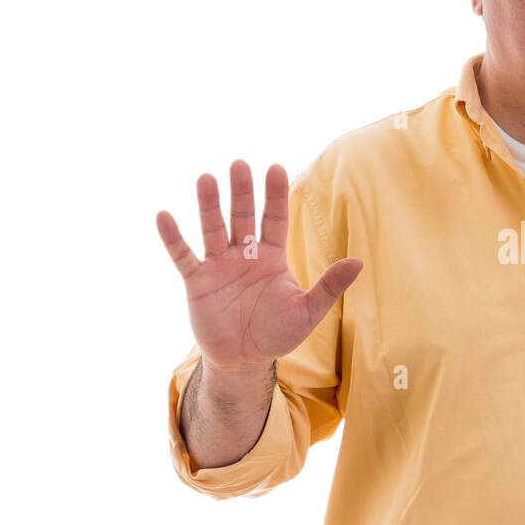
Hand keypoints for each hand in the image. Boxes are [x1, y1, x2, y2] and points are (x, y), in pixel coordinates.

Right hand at [156, 160, 361, 372]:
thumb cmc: (277, 334)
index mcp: (271, 257)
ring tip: (206, 178)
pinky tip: (164, 216)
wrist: (244, 361)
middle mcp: (244, 255)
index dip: (275, 195)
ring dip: (209, 205)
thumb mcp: (308, 311)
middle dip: (242, 192)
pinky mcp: (197, 282)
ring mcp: (218, 266)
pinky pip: (183, 256)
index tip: (276, 168)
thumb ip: (329, 286)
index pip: (274, 219)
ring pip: (213, 229)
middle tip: (239, 164)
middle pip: (242, 217)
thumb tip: (360, 261)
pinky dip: (173, 238)